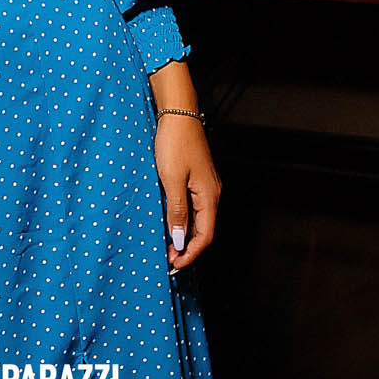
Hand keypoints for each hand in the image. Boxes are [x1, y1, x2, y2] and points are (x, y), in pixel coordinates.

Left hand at [155, 114, 220, 272]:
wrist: (178, 113)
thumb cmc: (175, 143)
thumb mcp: (171, 180)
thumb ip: (177, 211)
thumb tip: (180, 240)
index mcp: (209, 196)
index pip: (205, 236)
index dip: (190, 254)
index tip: (174, 266)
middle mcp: (212, 194)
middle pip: (204, 231)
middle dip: (187, 248)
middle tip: (167, 260)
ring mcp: (205, 186)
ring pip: (199, 220)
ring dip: (184, 236)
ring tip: (167, 246)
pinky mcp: (197, 178)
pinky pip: (193, 207)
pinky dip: (183, 221)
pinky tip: (170, 223)